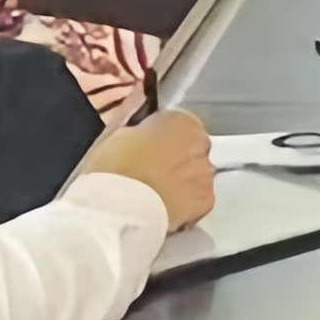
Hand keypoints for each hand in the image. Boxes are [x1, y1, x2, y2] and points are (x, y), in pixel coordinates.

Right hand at [78, 106, 219, 234]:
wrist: (121, 207)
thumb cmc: (113, 165)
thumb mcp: (115, 133)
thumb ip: (135, 121)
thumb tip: (138, 112)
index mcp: (180, 121)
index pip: (182, 123)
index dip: (165, 137)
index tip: (149, 147)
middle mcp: (201, 144)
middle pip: (194, 149)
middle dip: (178, 158)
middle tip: (153, 171)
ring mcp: (206, 174)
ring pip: (199, 175)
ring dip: (185, 180)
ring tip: (159, 193)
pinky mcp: (206, 202)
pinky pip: (199, 199)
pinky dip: (187, 203)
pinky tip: (167, 207)